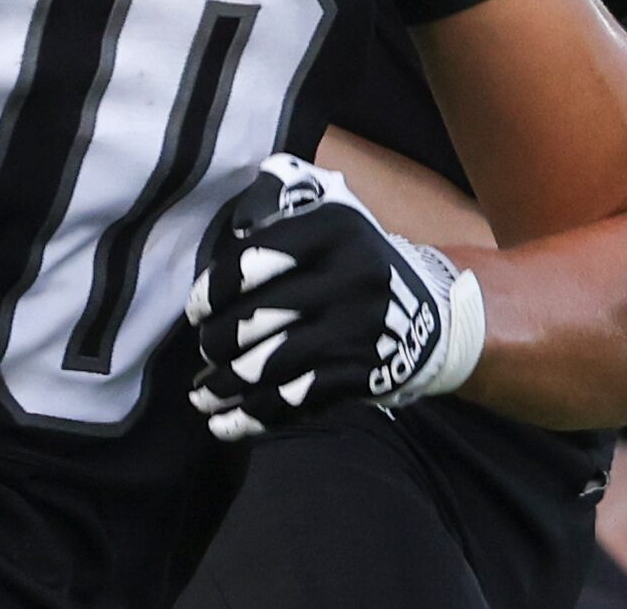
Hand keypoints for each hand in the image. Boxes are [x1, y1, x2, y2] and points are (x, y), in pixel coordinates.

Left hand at [185, 154, 484, 439]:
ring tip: (203, 396)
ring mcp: (357, 329)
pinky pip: (295, 400)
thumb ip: (277, 203)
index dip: (213, 290)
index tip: (197, 311)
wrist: (428, 314)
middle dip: (217, 343)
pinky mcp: (363, 374)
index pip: (253, 260)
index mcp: (333, 229)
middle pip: (256, 318)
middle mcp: (349, 276)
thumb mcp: (328, 212)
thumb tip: (232, 224)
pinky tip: (225, 424)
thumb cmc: (354, 259)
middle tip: (206, 350)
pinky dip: (254, 416)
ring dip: (225, 387)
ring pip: (269, 365)